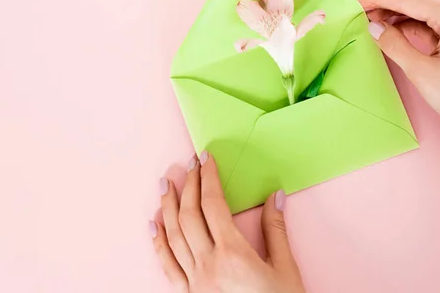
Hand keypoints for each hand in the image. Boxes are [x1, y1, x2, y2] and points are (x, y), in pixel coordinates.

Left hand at [150, 151, 304, 292]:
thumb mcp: (285, 270)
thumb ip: (275, 231)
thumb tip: (275, 197)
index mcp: (233, 254)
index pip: (213, 204)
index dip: (208, 177)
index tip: (206, 158)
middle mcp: (208, 265)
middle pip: (190, 215)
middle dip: (188, 185)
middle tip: (188, 164)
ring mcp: (194, 282)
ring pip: (172, 235)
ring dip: (167, 206)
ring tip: (165, 184)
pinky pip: (166, 265)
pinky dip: (157, 242)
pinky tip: (153, 224)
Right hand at [350, 0, 439, 187]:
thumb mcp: (420, 72)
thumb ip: (394, 45)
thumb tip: (373, 27)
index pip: (409, 1)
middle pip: (414, 3)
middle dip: (383, 2)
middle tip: (355, 2)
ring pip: (419, 13)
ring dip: (393, 14)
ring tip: (367, 16)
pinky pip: (427, 25)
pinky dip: (406, 26)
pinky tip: (388, 28)